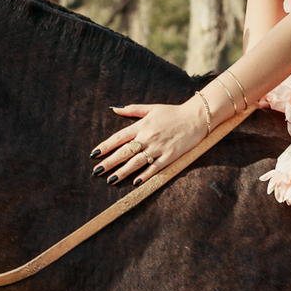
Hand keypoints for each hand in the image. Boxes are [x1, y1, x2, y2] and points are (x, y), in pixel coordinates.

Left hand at [91, 100, 207, 185]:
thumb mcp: (151, 108)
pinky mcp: (170, 156)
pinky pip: (154, 168)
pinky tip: (135, 182)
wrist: (196, 118)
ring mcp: (158, 148)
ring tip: (111, 180)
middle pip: (124, 152)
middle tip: (97, 171)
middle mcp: (148, 137)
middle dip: (109, 163)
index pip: (119, 137)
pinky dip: (145, 175)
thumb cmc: (173, 112)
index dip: (105, 146)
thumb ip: (132, 109)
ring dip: (122, 172)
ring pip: (136, 163)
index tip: (94, 154)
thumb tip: (114, 109)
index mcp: (142, 125)